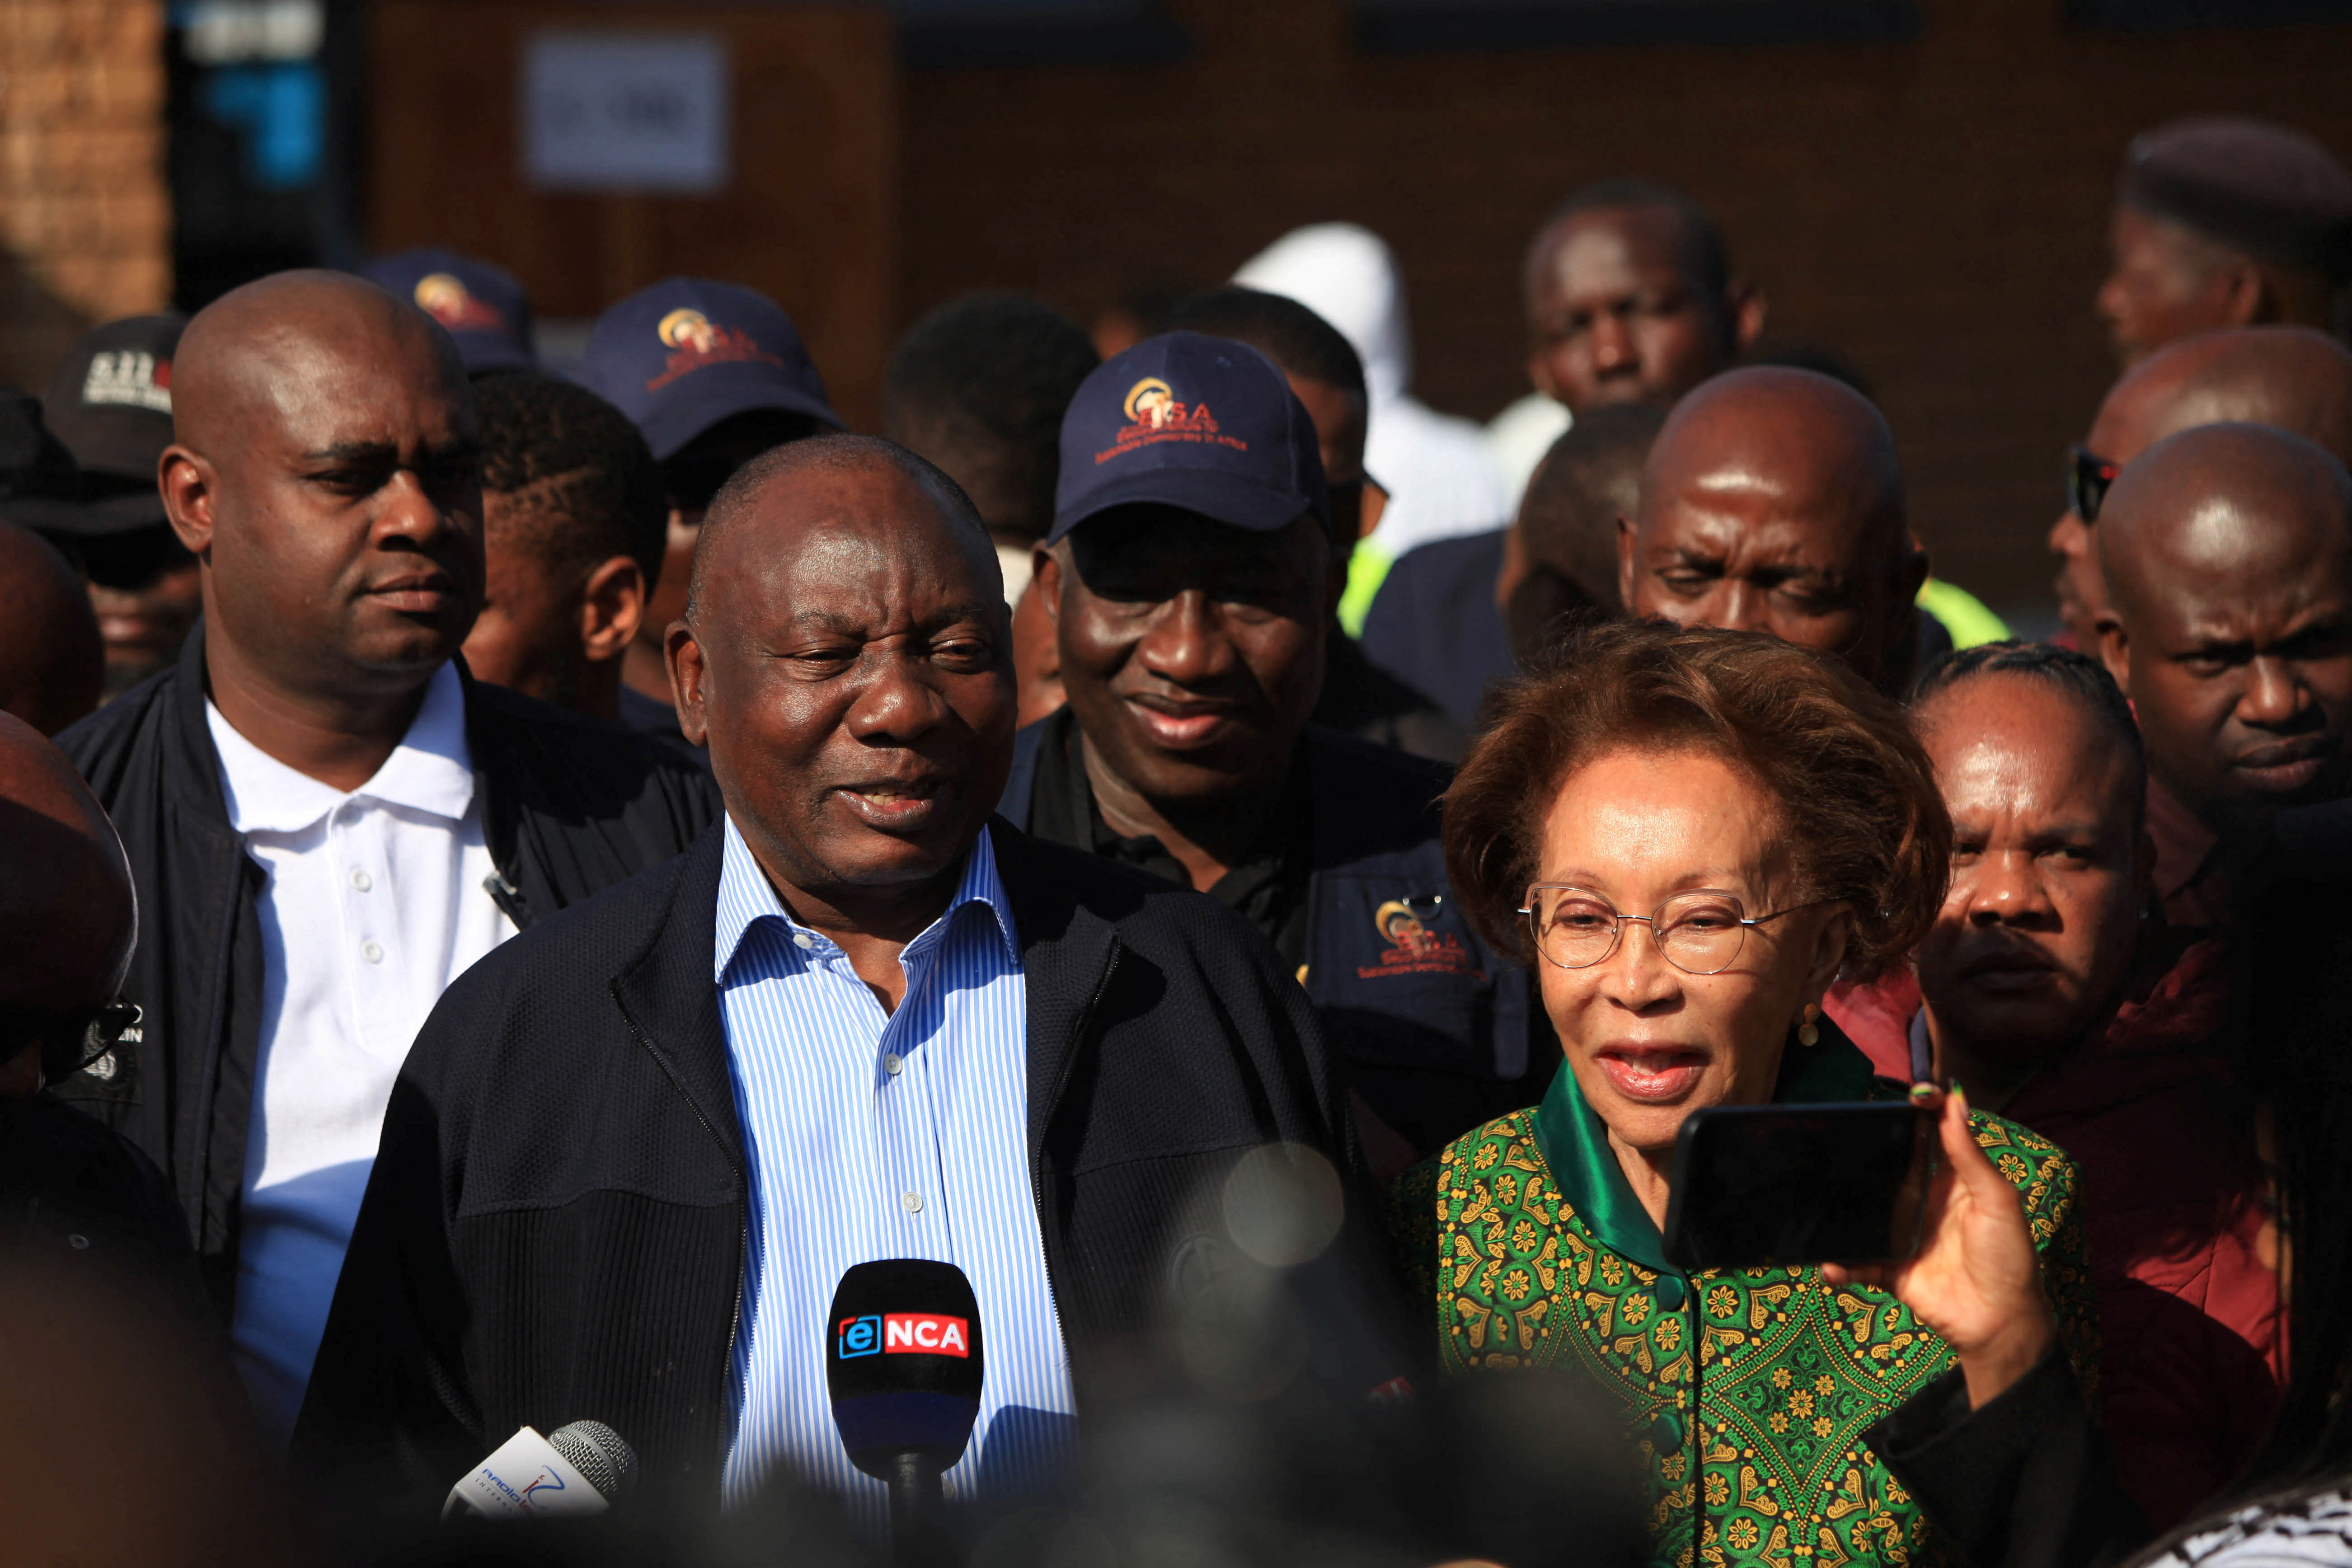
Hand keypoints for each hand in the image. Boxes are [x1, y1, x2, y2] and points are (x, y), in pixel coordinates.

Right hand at [1821, 1085, 2054, 1408]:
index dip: (1918, 1111)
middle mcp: (1921, 1202)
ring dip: (1839, 1207)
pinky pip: (1856, 1262)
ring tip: (1812, 1193)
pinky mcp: (1889, 1269)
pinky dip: (1839, 1265)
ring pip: (1862, 1212)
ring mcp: (1902, 1234)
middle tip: (1839, 1134)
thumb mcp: (1996, 1199)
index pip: (1929, 1136)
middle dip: (1863, 1150)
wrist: (2000, 1323)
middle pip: (1886, 1167)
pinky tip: (1828, 1264)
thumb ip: (1970, 1154)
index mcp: (1950, 1181)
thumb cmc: (2008, 1257)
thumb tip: (1954, 1099)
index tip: (1907, 1094)